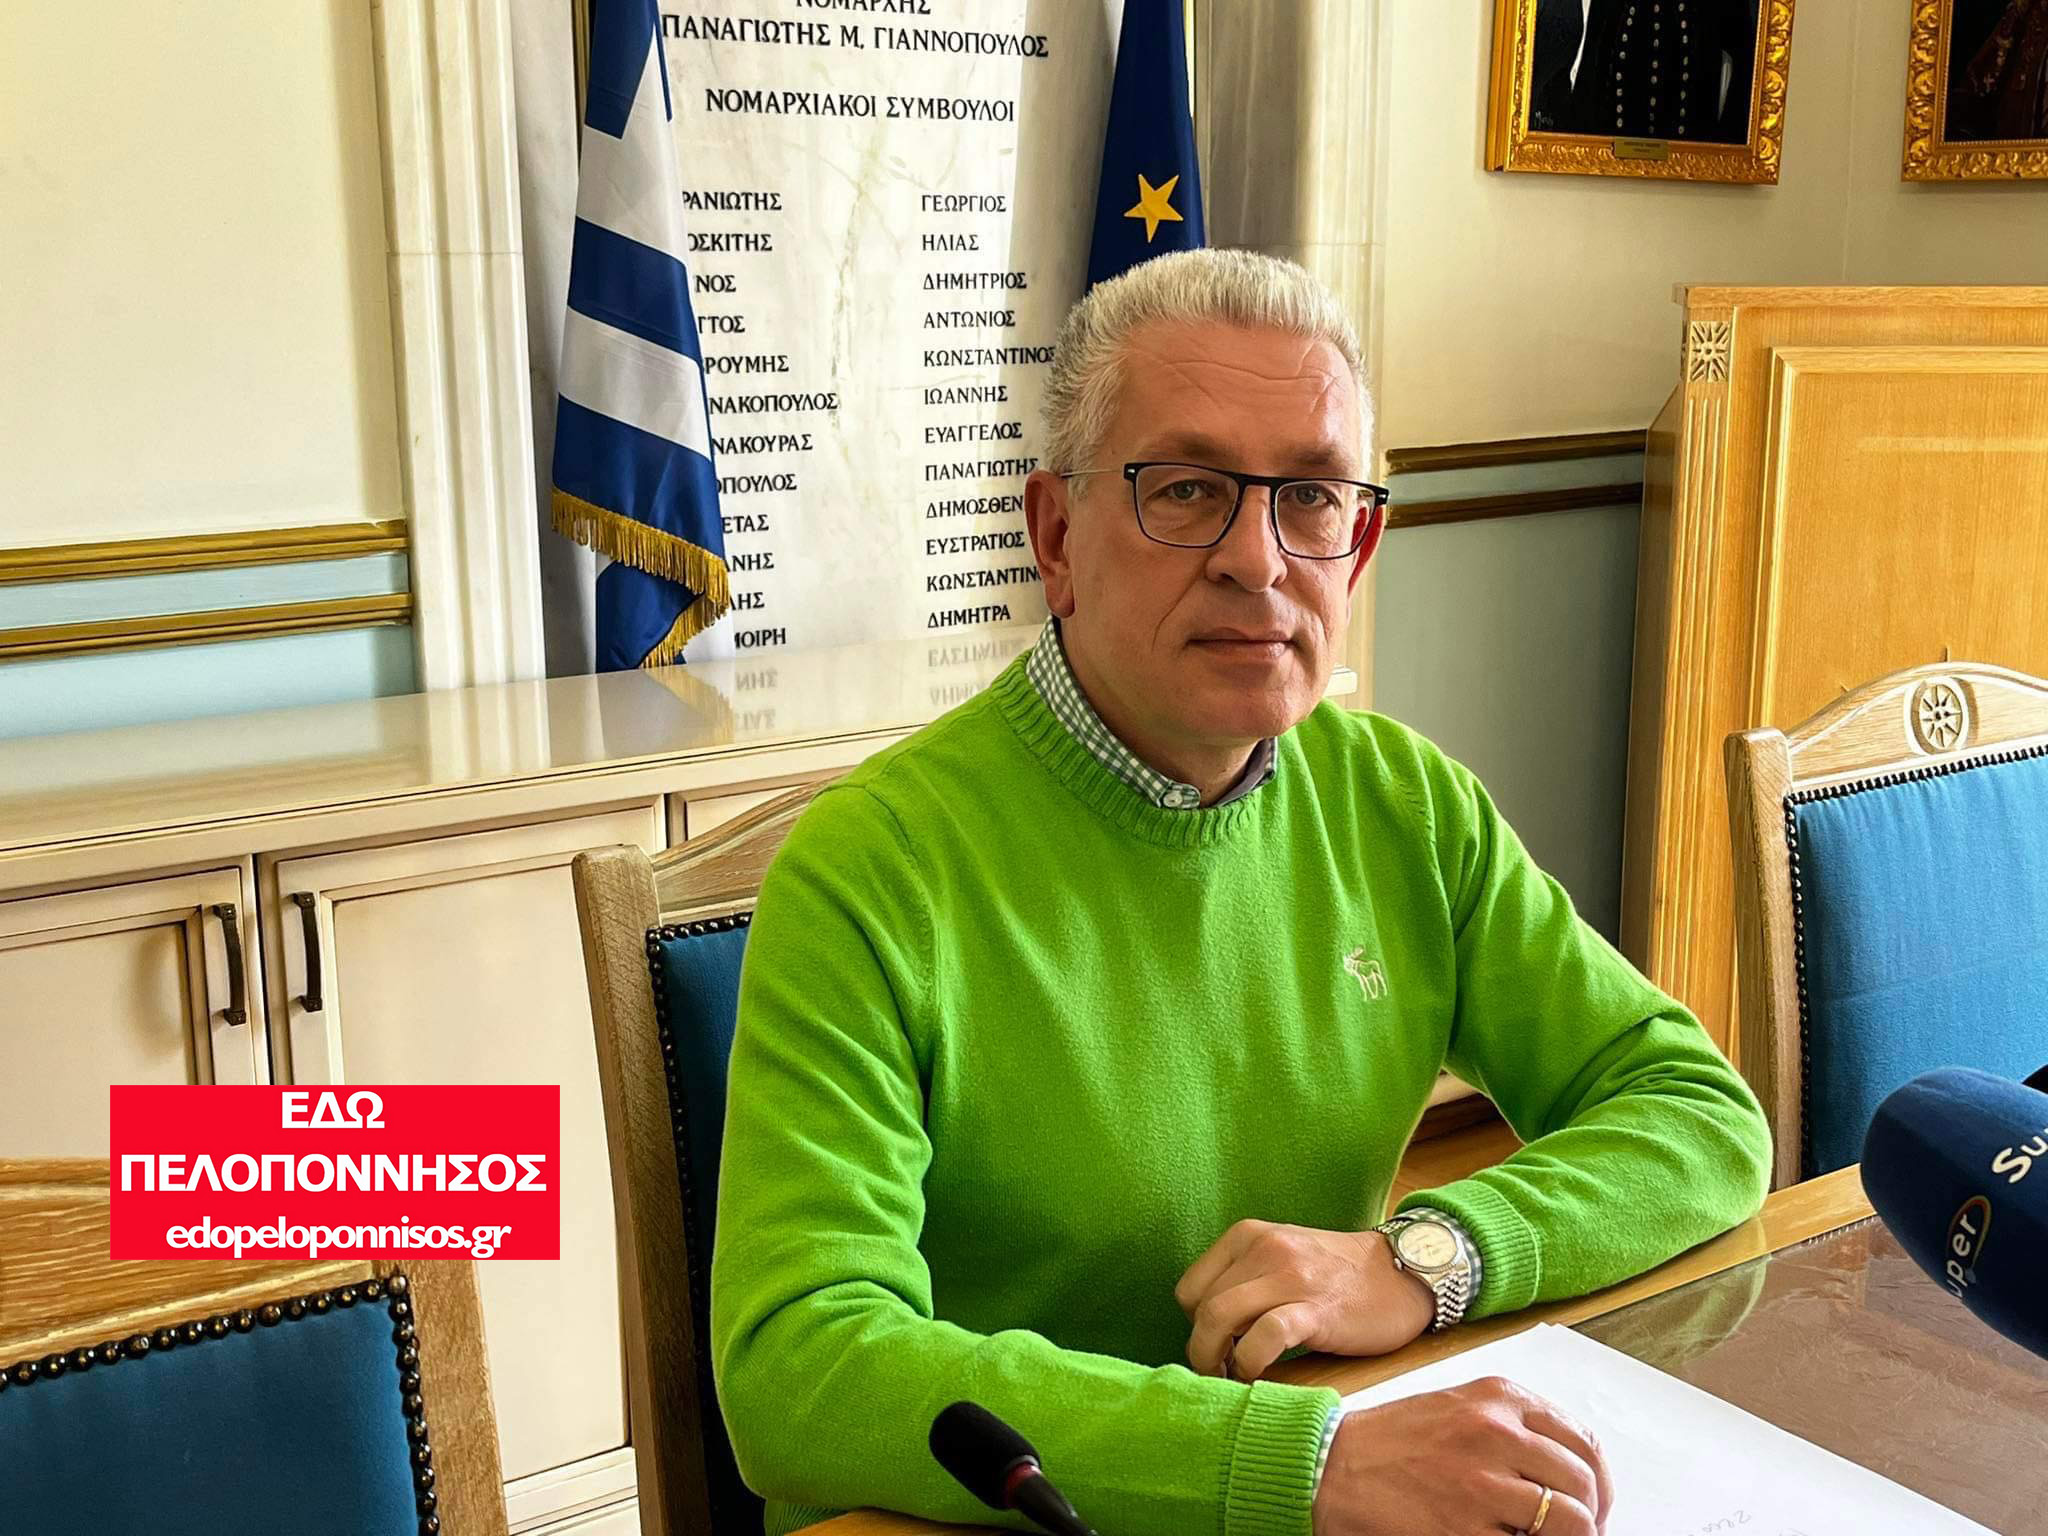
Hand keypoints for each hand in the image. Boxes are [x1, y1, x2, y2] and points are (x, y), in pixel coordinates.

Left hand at [1175, 1220, 1434, 1379]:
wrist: (1403, 1273)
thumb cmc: (1337, 1275)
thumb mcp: (1280, 1257)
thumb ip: (1244, 1280)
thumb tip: (1205, 1330)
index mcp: (1248, 1235)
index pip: (1189, 1288)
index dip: (1194, 1326)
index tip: (1215, 1347)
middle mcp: (1264, 1248)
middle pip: (1200, 1308)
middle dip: (1201, 1350)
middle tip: (1219, 1373)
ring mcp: (1290, 1277)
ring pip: (1219, 1317)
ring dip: (1216, 1360)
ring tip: (1234, 1376)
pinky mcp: (1316, 1309)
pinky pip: (1264, 1337)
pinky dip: (1250, 1362)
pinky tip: (1259, 1375)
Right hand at [1312, 1378, 1612, 1535]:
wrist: (1331, 1465)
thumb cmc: (1389, 1441)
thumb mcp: (1457, 1409)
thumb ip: (1511, 1428)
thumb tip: (1565, 1470)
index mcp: (1498, 1398)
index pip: (1582, 1442)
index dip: (1597, 1482)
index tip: (1593, 1503)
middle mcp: (1496, 1432)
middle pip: (1583, 1483)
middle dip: (1591, 1516)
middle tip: (1581, 1533)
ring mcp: (1483, 1481)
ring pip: (1570, 1520)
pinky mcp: (1465, 1526)